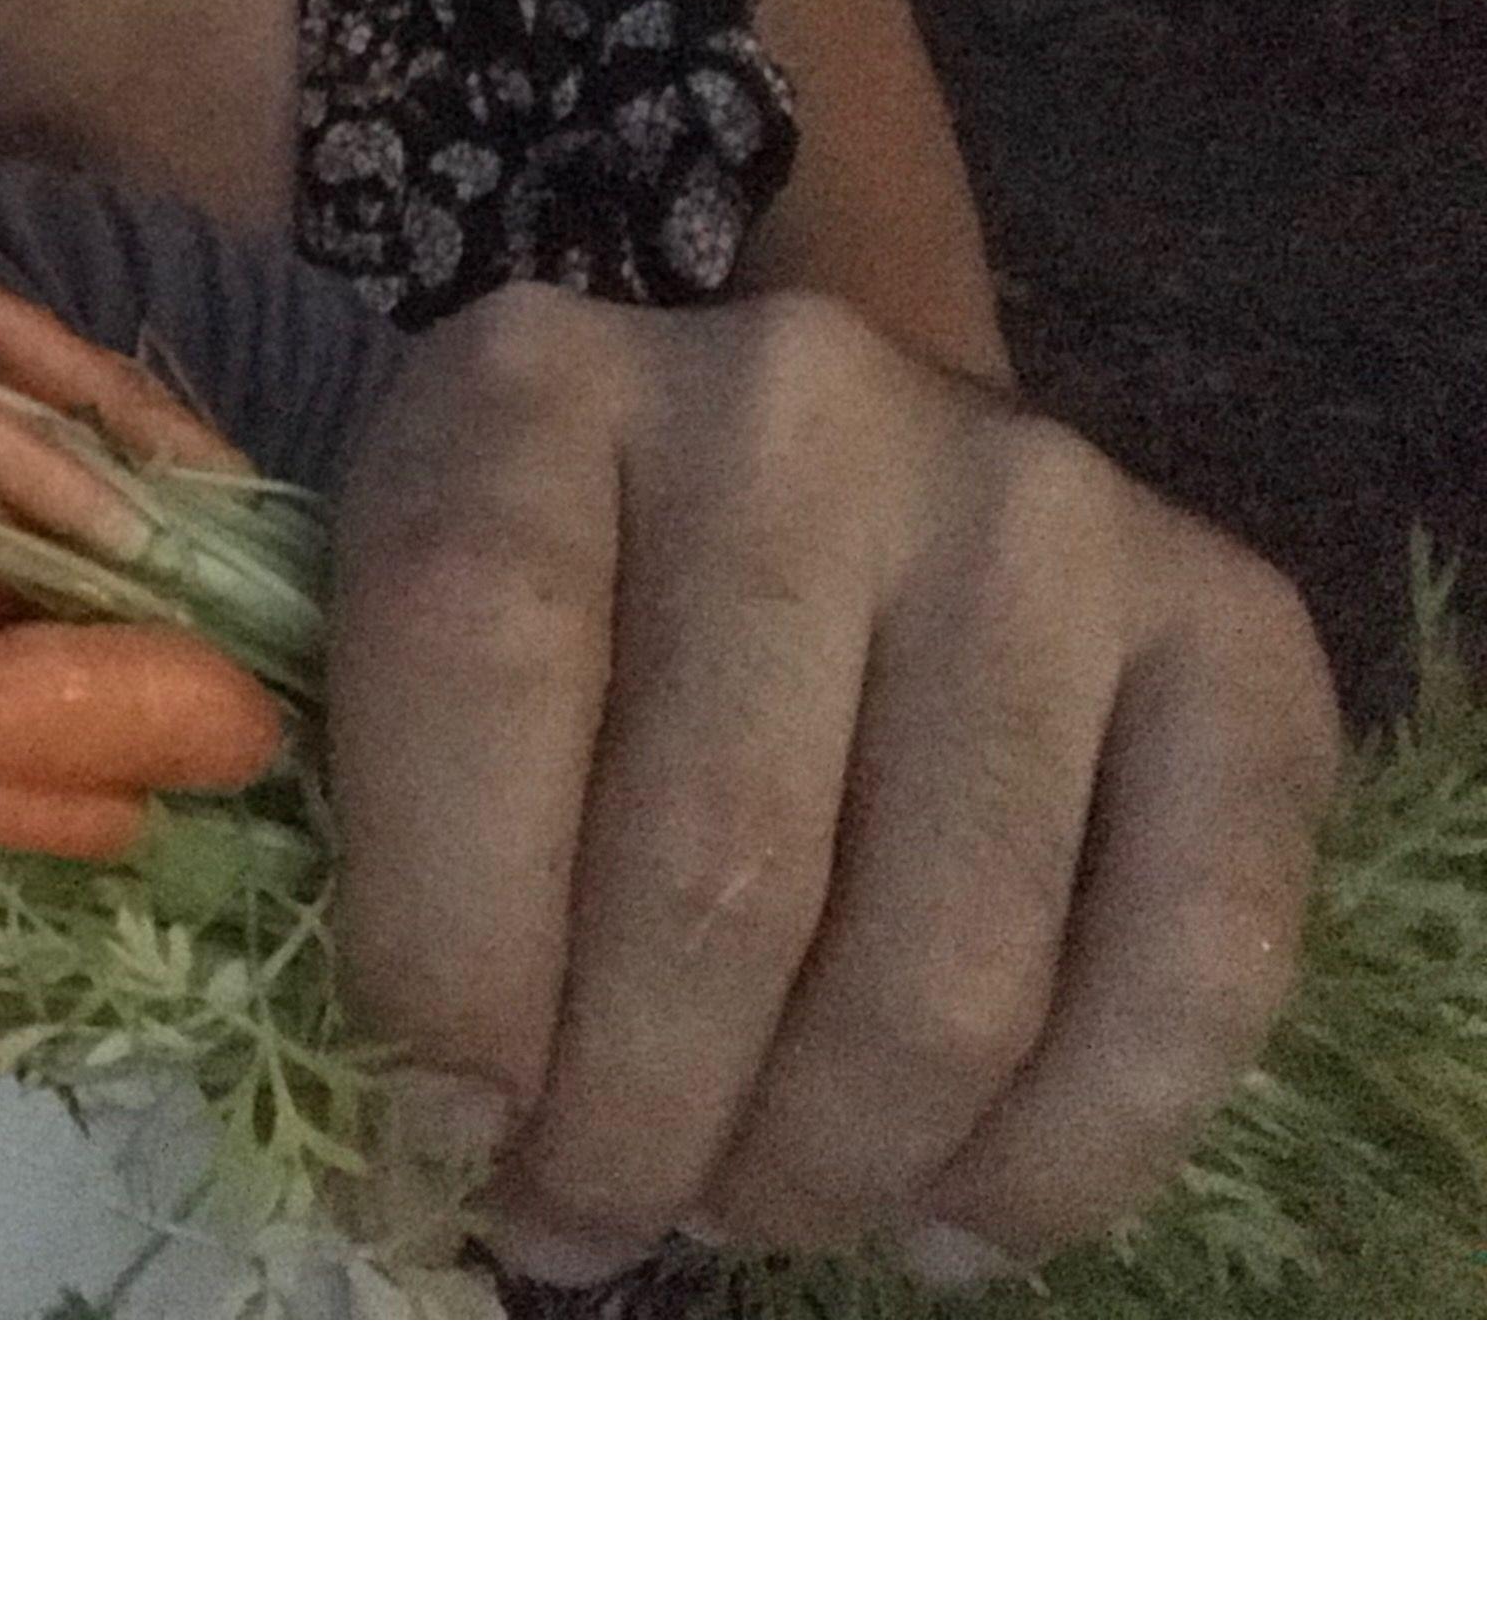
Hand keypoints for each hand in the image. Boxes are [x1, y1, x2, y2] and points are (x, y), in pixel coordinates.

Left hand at [325, 282, 1341, 1288]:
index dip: (445, 958)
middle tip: (579, 1214)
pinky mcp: (1231, 623)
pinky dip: (1057, 1158)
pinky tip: (942, 1216)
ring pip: (942, 968)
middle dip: (628, 1129)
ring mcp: (1037, 505)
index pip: (476, 667)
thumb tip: (430, 1154)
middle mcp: (798, 407)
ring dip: (816, 1168)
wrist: (799, 472)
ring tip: (733, 1202)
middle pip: (719, 869)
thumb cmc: (558, 594)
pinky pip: (1190, 968)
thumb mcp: (391, 637)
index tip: (434, 1139)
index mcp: (536, 387)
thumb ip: (371, 837)